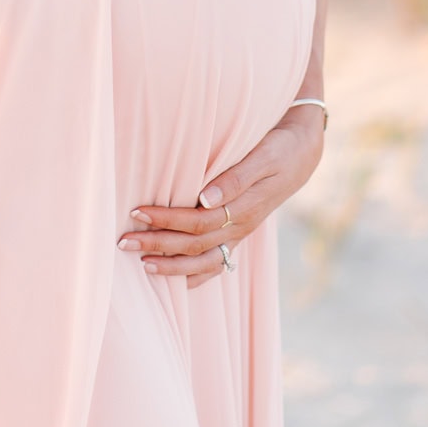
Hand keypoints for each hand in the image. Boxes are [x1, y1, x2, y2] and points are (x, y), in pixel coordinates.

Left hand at [116, 103, 325, 288]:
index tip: (137, 212)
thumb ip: (236, 177)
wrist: (303, 153)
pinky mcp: (239, 234)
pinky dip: (194, 275)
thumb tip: (205, 197)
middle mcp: (242, 226)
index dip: (167, 220)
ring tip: (140, 264)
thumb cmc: (279, 147)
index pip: (198, 221)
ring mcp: (241, 234)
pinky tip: (172, 278)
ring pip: (204, 262)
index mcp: (245, 207)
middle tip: (124, 242)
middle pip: (194, 245)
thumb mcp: (264, 155)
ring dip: (171, 266)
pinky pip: (217, 264)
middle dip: (157, 245)